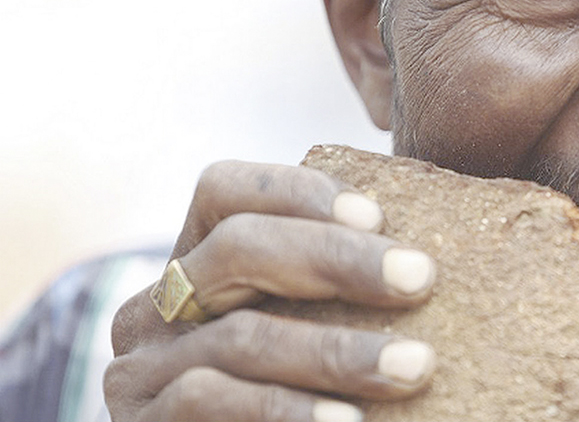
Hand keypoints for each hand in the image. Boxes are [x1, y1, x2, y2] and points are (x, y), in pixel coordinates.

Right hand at [104, 161, 435, 421]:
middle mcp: (157, 306)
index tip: (377, 215)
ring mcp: (141, 370)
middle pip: (236, 247)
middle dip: (337, 258)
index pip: (224, 191)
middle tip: (420, 278)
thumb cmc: (295, 391)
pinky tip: (351, 420)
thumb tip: (424, 262)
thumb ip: (333, 292)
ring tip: (413, 367)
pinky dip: (287, 411)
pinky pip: (207, 402)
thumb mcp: (304, 328)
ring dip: (335, 351)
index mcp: (196, 265)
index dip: (297, 192)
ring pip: (239, 337)